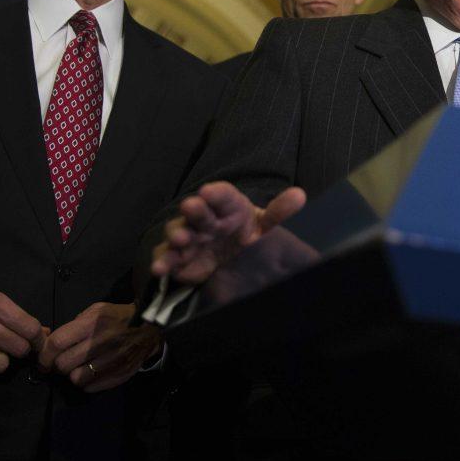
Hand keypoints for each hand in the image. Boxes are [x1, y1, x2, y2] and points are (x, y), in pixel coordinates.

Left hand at [37, 302, 160, 392]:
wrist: (150, 328)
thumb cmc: (117, 317)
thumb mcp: (96, 310)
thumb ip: (74, 324)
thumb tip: (52, 342)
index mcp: (92, 324)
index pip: (57, 343)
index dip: (44, 355)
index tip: (42, 360)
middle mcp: (102, 342)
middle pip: (63, 364)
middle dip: (57, 365)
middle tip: (61, 363)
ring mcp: (113, 360)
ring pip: (76, 378)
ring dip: (73, 375)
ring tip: (78, 368)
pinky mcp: (121, 373)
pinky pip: (91, 386)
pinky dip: (87, 382)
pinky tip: (91, 374)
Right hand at [150, 182, 305, 284]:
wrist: (230, 256)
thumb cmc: (246, 232)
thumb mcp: (265, 224)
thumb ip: (280, 211)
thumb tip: (300, 195)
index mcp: (228, 206)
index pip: (222, 195)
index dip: (216, 193)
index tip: (210, 192)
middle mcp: (207, 219)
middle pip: (199, 211)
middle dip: (194, 209)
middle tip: (191, 206)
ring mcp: (190, 237)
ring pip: (179, 232)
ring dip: (178, 234)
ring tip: (181, 240)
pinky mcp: (180, 258)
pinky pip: (168, 257)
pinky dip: (162, 262)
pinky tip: (160, 268)